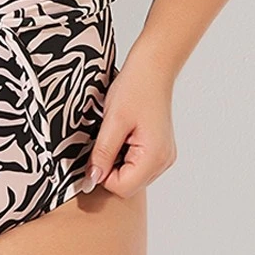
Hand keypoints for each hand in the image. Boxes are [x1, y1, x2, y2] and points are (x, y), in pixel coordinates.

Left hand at [83, 45, 177, 198]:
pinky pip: (136, 163)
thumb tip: (91, 180)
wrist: (153, 67)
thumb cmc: (135, 88)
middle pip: (127, 184)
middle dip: (109, 166)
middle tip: (105, 138)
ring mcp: (163, 156)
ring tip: (116, 132)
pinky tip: (122, 133)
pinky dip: (124, 153)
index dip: (101, 173)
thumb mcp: (112, 121)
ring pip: (131, 175)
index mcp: (154, 157)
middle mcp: (163, 162)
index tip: (95, 151)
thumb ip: (102, 154)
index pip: (121, 188)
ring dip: (116, 159)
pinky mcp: (159, 149)